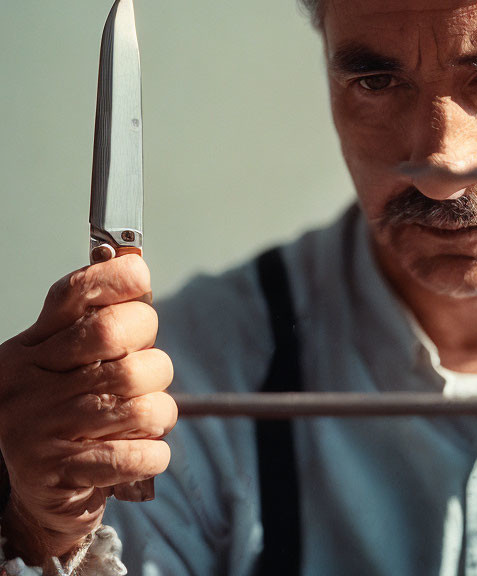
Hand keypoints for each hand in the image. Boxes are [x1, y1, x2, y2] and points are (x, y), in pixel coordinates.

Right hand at [0, 255, 175, 562]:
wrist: (39, 495)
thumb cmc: (66, 417)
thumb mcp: (64, 364)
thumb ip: (97, 323)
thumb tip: (135, 270)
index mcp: (31, 349)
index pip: (72, 295)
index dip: (115, 279)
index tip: (140, 278)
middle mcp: (28, 383)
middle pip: (113, 335)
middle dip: (151, 353)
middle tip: (149, 374)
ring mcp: (39, 428)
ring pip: (138, 397)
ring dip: (159, 411)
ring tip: (145, 420)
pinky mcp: (59, 472)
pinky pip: (135, 453)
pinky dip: (154, 452)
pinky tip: (144, 451)